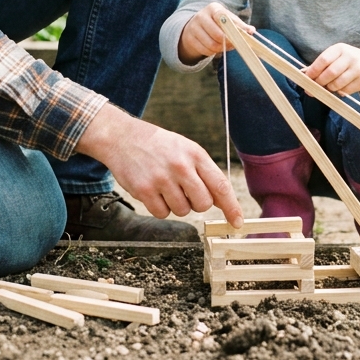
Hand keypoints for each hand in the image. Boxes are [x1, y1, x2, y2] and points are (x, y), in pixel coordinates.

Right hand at [76, 104, 243, 226]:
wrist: (122, 137)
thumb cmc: (158, 146)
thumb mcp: (185, 149)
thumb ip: (203, 172)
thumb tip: (222, 201)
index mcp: (195, 154)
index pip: (220, 185)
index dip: (231, 207)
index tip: (237, 222)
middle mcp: (180, 166)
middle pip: (203, 204)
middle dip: (197, 203)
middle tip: (185, 191)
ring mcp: (161, 179)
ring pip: (182, 211)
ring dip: (176, 205)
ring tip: (165, 186)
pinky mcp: (144, 190)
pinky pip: (161, 214)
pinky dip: (159, 207)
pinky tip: (153, 191)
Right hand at [178, 2, 254, 64]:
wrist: (195, 26)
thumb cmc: (217, 22)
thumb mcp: (228, 19)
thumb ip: (240, 25)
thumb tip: (251, 30)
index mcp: (213, 8)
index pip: (222, 17)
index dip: (232, 28)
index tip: (240, 36)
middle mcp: (201, 16)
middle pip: (218, 35)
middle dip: (228, 42)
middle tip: (233, 44)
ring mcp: (193, 27)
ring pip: (211, 45)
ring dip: (221, 49)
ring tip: (224, 46)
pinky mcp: (189, 38)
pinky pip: (205, 50)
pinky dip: (212, 52)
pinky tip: (214, 47)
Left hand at [305, 43, 359, 96]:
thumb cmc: (344, 60)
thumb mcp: (333, 57)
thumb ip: (319, 65)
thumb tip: (302, 74)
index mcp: (340, 48)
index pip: (324, 59)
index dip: (313, 70)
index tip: (306, 78)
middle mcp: (350, 57)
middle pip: (331, 73)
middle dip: (319, 81)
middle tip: (313, 87)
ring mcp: (358, 69)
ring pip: (337, 84)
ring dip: (328, 88)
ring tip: (327, 87)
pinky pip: (346, 91)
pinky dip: (338, 92)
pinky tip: (338, 88)